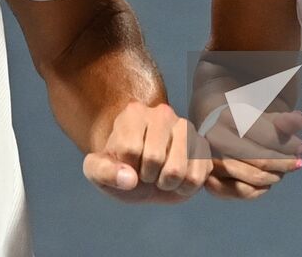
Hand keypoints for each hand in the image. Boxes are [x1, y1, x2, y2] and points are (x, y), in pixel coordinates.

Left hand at [83, 102, 211, 203]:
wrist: (143, 171)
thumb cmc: (121, 167)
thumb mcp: (98, 171)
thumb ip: (103, 172)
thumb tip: (129, 179)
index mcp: (134, 114)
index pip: (130, 149)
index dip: (126, 168)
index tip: (126, 165)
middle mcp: (162, 114)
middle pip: (154, 158)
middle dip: (146, 176)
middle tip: (145, 172)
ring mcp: (186, 128)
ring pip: (177, 170)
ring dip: (165, 184)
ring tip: (160, 176)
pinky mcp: (203, 146)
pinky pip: (196, 177)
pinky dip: (184, 188)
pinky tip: (177, 180)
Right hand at [203, 109, 301, 199]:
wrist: (214, 129)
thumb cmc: (244, 122)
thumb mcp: (263, 115)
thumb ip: (282, 119)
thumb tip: (298, 120)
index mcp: (229, 117)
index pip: (268, 137)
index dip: (290, 145)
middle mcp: (216, 140)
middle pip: (261, 160)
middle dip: (284, 163)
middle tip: (296, 162)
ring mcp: (211, 163)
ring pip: (253, 178)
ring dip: (275, 176)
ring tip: (283, 170)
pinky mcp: (211, 182)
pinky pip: (242, 192)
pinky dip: (261, 189)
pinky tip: (268, 181)